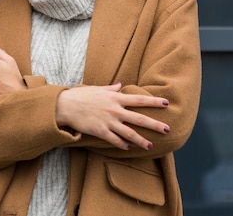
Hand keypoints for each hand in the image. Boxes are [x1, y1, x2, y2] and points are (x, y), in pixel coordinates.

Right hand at [55, 82, 169, 149]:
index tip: (166, 103)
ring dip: (141, 140)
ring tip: (150, 146)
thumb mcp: (97, 89)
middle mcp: (115, 110)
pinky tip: (128, 148)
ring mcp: (108, 122)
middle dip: (155, 124)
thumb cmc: (81, 95)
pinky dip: (123, 144)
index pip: (139, 100)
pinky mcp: (100, 131)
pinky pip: (115, 140)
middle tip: (167, 129)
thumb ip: (111, 88)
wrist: (65, 106)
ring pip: (129, 133)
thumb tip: (120, 85)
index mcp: (115, 98)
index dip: (154, 102)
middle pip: (139, 118)